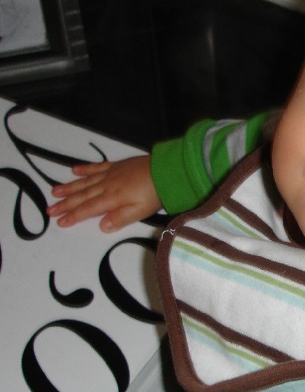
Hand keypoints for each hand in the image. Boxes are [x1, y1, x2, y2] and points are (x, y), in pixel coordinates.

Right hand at [47, 155, 161, 231]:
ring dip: (69, 187)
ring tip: (55, 191)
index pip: (88, 209)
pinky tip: (74, 170)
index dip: (73, 216)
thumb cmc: (156, 193)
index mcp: (112, 198)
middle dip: (65, 203)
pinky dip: (85, 169)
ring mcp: (111, 174)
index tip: (60, 221)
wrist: (166, 171)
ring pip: (85, 181)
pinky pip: (97, 167)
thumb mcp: (140, 211)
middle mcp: (107, 185)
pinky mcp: (117, 165)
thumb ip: (120, 218)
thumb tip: (101, 226)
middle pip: (82, 196)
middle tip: (50, 209)